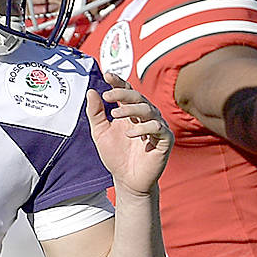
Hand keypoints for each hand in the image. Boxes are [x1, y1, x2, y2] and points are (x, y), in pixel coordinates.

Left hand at [88, 80, 171, 196]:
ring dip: (131, 109)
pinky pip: (157, 127)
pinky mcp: (164, 139)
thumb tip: (92, 91)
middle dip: (123, 93)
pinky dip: (143, 128)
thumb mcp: (100, 133)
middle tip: (108, 96)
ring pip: (148, 109)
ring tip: (115, 115)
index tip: (107, 75)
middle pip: (138, 97)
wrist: (127, 180)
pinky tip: (130, 133)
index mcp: (131, 112)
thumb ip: (95, 113)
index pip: (127, 91)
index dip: (119, 82)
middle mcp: (146, 116)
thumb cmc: (116, 156)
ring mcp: (157, 126)